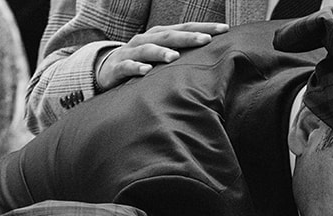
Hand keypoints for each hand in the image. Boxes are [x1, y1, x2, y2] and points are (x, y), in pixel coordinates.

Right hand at [95, 22, 227, 90]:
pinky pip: (127, 67)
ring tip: (174, 57)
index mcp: (159, 36)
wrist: (107, 70)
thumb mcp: (163, 56)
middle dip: (187, 37)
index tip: (225, 29)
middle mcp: (146, 40)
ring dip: (160, 52)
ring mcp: (131, 53)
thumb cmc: (143, 63)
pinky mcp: (118, 68)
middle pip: (168, 36)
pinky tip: (146, 71)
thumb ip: (184, 56)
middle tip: (205, 39)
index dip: (203, 27)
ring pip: (146, 49)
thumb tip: (215, 59)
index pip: (184, 28)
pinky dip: (136, 68)